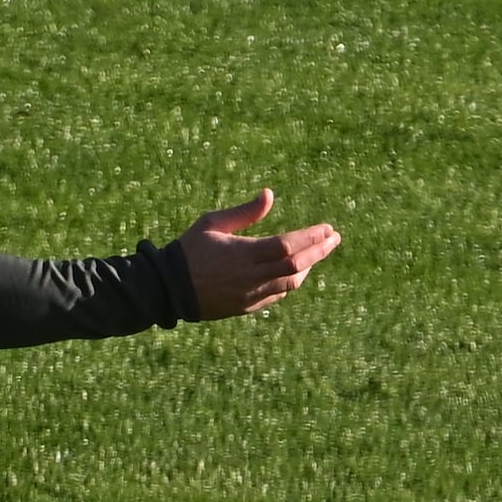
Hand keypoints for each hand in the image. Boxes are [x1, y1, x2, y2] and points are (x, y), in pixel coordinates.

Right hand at [175, 188, 338, 319]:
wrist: (168, 289)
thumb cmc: (188, 250)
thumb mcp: (212, 223)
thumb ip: (244, 212)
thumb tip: (269, 194)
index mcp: (242, 253)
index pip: (287, 245)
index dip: (311, 238)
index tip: (327, 229)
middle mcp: (250, 277)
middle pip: (296, 265)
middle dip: (319, 251)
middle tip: (334, 239)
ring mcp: (249, 295)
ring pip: (290, 283)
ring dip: (307, 267)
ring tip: (318, 252)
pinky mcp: (246, 307)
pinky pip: (277, 295)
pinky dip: (291, 282)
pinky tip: (296, 272)